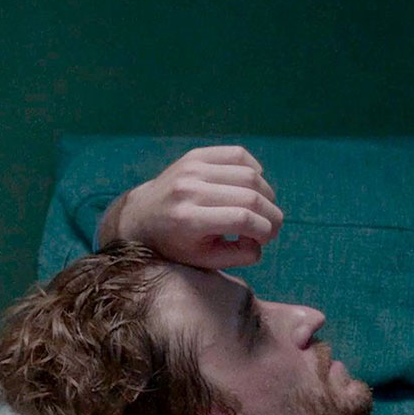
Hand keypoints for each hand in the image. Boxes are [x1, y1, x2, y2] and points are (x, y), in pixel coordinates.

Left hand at [96, 145, 282, 268]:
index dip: (265, 230)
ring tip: (263, 208)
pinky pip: (237, 154)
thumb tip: (263, 239)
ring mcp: (192, 169)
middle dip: (271, 213)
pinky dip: (253, 169)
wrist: (141, 217)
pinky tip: (252, 185)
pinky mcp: (195, 156)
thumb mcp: (204, 260)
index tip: (267, 238)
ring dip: (266, 193)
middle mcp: (189, 190)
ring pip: (249, 174)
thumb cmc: (175, 244)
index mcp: (188, 220)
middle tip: (272, 225)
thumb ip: (239, 255)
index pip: (243, 219)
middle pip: (250, 196)